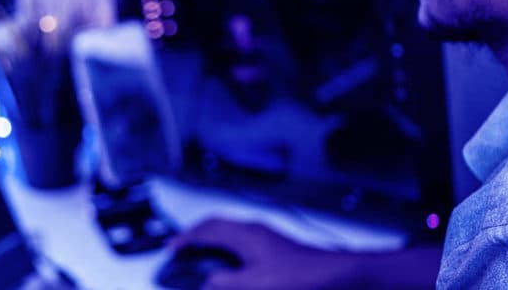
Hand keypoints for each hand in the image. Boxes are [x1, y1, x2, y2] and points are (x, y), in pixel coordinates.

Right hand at [170, 217, 357, 289]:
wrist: (335, 275)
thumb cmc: (302, 276)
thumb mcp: (256, 285)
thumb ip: (226, 283)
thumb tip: (207, 282)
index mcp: (246, 234)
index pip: (207, 229)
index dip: (186, 238)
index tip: (172, 248)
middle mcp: (255, 230)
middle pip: (217, 224)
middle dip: (196, 234)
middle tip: (181, 246)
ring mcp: (265, 236)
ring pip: (229, 230)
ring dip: (211, 239)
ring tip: (199, 253)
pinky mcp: (274, 246)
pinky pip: (241, 238)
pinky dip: (227, 246)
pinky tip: (229, 262)